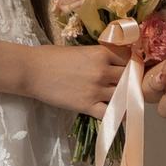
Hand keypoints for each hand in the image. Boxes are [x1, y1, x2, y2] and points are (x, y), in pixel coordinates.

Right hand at [17, 41, 131, 115]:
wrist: (32, 71)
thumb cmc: (52, 57)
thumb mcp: (82, 50)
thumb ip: (101, 56)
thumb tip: (117, 62)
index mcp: (102, 53)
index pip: (131, 59)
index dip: (133, 65)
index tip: (132, 70)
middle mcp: (103, 70)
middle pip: (130, 78)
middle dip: (131, 82)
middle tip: (130, 86)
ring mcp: (96, 89)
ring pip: (123, 95)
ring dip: (125, 98)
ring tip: (123, 99)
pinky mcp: (87, 105)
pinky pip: (111, 113)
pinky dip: (117, 115)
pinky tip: (117, 114)